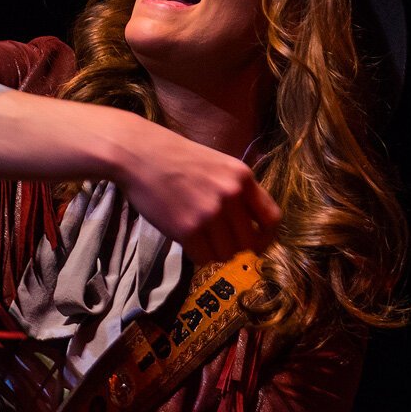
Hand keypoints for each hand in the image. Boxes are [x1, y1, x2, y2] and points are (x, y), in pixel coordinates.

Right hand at [113, 120, 280, 264]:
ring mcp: (210, 213)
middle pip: (249, 243)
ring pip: (226, 254)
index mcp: (242, 178)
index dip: (267, 238)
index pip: (272, 218)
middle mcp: (231, 195)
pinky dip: (196, 254)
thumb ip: (236, 191)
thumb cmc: (175, 159)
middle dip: (236, 248)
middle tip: (220, 243)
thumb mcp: (218, 165)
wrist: (138, 153)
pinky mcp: (187, 229)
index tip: (257, 245)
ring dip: (214, 252)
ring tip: (199, 237)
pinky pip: (203, 257)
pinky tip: (186, 239)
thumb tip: (250, 227)